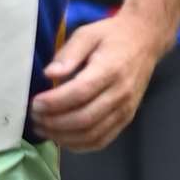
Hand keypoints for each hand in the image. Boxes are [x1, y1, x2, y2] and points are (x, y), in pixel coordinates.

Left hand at [29, 14, 163, 151]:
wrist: (145, 41)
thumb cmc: (112, 35)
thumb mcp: (88, 33)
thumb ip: (69, 53)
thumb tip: (49, 74)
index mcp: (110, 69)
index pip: (80, 93)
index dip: (54, 102)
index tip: (34, 103)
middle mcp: (120, 93)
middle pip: (84, 118)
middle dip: (54, 122)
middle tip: (34, 117)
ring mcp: (126, 109)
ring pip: (92, 134)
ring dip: (64, 137)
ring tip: (43, 129)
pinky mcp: (127, 119)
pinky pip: (102, 140)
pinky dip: (80, 145)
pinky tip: (62, 138)